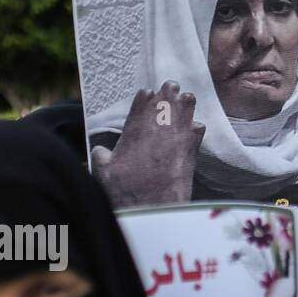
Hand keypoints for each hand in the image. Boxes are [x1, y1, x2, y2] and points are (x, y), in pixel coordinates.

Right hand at [91, 82, 203, 206]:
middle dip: (168, 92)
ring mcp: (177, 137)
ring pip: (185, 107)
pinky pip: (198, 128)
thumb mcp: (102, 172)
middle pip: (166, 98)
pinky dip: (195, 126)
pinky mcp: (191, 149)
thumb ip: (101, 156)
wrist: (152, 208)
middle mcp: (157, 129)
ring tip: (184, 99)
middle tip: (170, 88)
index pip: (142, 101)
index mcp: (135, 130)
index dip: (145, 96)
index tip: (147, 93)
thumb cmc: (125, 192)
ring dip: (184, 103)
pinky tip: (194, 127)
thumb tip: (99, 151)